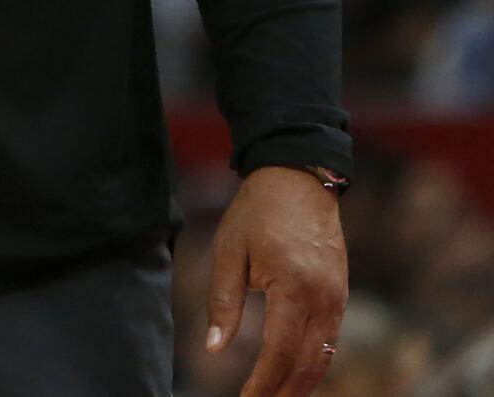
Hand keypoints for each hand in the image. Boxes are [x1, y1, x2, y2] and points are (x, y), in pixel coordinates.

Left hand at [207, 165, 348, 396]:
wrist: (299, 179)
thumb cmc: (257, 212)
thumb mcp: (229, 252)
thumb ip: (223, 302)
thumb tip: (213, 349)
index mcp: (294, 289)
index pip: (280, 352)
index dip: (264, 383)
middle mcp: (324, 300)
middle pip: (307, 363)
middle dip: (285, 392)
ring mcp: (338, 298)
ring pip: (324, 356)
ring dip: (302, 384)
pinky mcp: (340, 294)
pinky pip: (330, 339)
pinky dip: (315, 362)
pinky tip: (297, 375)